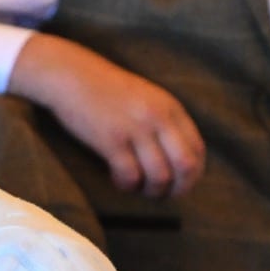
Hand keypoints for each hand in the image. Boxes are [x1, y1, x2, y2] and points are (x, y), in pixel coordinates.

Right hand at [11, 33, 206, 197]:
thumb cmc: (106, 90)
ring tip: (138, 188)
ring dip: (151, 190)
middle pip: (185, 166)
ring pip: (159, 176)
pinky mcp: (111, 140)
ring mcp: (135, 129)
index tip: (180, 184)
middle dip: (178, 189)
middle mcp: (158, 118)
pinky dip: (127, 185)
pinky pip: (130, 175)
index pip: (197, 149)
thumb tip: (176, 157)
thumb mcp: (147, 97)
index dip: (193, 174)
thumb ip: (165, 120)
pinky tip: (118, 180)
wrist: (71, 76)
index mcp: (170, 107)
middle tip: (163, 195)